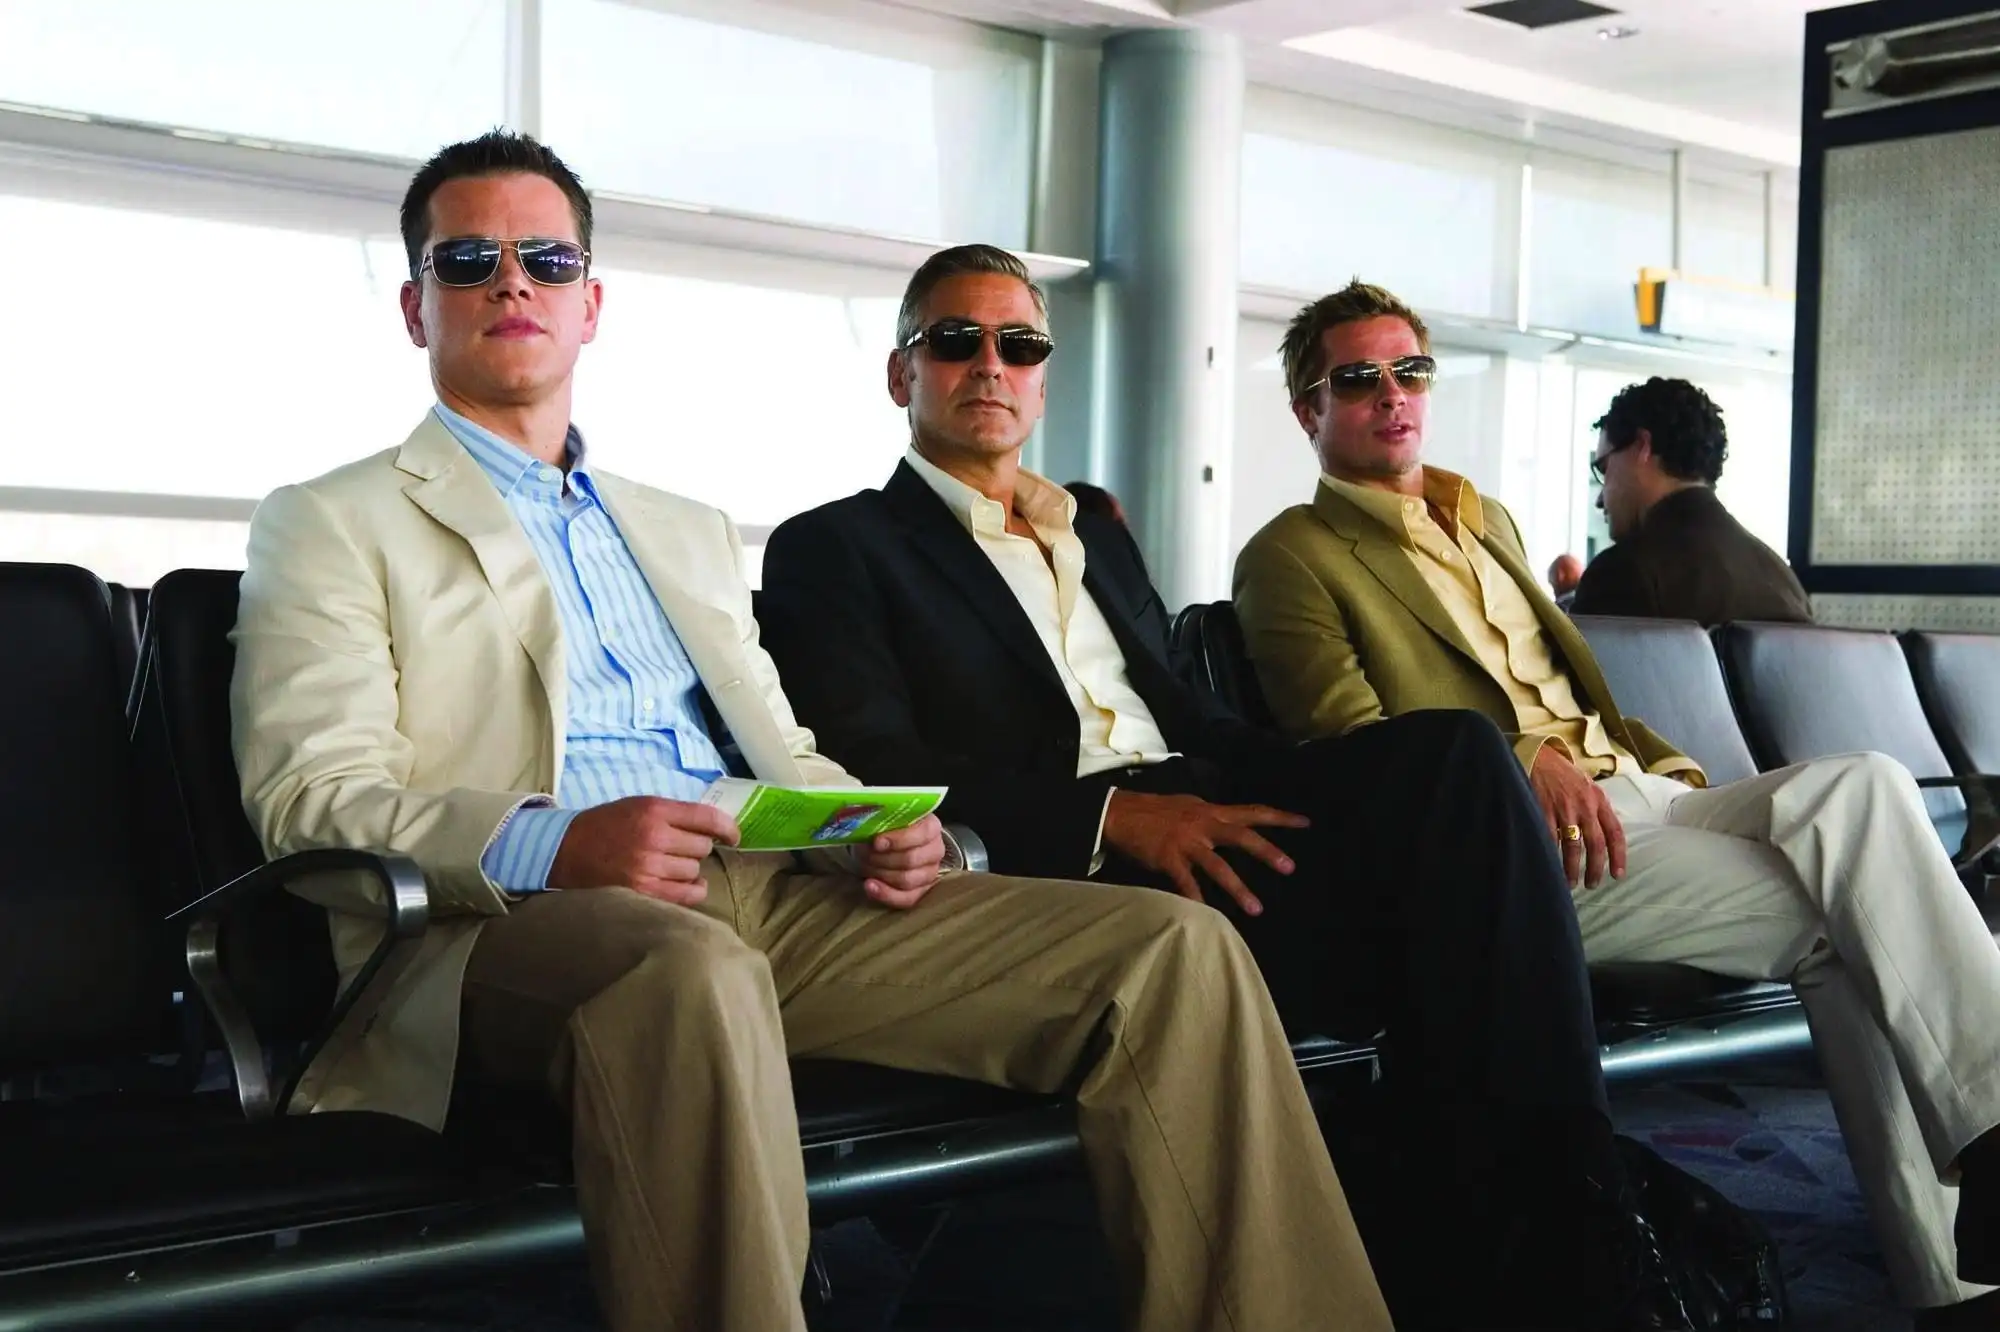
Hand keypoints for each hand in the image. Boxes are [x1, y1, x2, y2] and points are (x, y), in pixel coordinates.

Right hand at [547, 796, 739, 904]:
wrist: (563, 852)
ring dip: (689, 869)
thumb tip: (714, 827)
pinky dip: (693, 890)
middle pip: (702, 847)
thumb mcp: (638, 806)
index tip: (733, 836)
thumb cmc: (604, 827)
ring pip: (694, 870)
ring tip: (671, 866)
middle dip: (697, 848)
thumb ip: (674, 814)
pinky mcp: (643, 893)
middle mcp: (654, 838)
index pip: (707, 817)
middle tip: (680, 850)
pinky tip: (689, 886)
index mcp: (654, 810)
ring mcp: (649, 868)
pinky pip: (686, 895)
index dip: (728, 828)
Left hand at [853, 814, 946, 909]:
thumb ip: (882, 821)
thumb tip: (869, 830)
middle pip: (911, 859)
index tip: (876, 842)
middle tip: (865, 853)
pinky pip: (907, 899)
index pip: (921, 834)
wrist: (884, 844)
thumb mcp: (885, 819)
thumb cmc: (886, 829)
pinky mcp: (922, 891)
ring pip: (907, 880)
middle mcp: (935, 850)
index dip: (898, 839)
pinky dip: (885, 894)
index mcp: (931, 827)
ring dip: (880, 873)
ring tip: (865, 865)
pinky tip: (870, 886)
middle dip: (882, 858)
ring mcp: (930, 873)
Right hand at [1100, 790, 1307, 915]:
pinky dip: (1196, 899)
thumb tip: (1232, 821)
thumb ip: (1212, 816)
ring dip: (1238, 888)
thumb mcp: (1190, 806)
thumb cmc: (1157, 811)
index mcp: (1212, 812)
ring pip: (1217, 866)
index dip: (1280, 817)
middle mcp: (1204, 825)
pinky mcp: (1168, 858)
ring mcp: (1186, 843)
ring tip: (1256, 909)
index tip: (1306, 823)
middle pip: (1241, 836)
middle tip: (1289, 867)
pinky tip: (1206, 915)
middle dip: (1266, 852)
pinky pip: (1186, 883)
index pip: (1253, 811)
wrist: (1120, 812)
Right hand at [1528, 746, 1624, 888]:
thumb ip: (1596, 809)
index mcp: (1599, 800)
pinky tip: (1550, 866)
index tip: (1617, 875)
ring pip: (1573, 847)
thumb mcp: (1587, 787)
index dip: (1619, 856)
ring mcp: (1564, 809)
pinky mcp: (1544, 810)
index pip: (1615, 832)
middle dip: (1595, 868)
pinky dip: (1551, 855)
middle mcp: (1585, 806)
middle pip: (1596, 845)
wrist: (1539, 757)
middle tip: (1592, 884)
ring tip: (1571, 882)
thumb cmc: (1564, 774)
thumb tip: (1603, 835)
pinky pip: (1550, 839)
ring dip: (1572, 868)